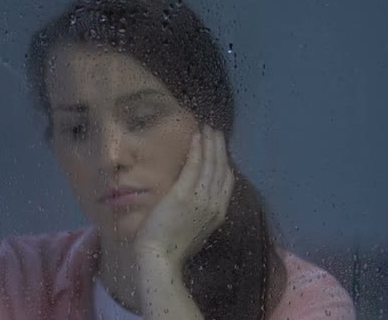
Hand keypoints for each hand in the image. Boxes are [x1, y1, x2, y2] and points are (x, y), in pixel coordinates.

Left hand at [134, 125, 234, 265]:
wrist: (160, 257)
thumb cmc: (173, 247)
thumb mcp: (196, 230)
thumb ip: (202, 214)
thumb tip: (200, 201)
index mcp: (218, 213)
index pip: (227, 181)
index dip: (225, 161)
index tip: (220, 148)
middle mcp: (214, 204)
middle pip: (221, 168)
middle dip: (219, 147)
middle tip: (215, 131)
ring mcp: (200, 199)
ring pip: (210, 164)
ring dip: (209, 143)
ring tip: (206, 128)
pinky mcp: (183, 194)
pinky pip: (193, 166)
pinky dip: (197, 149)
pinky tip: (196, 137)